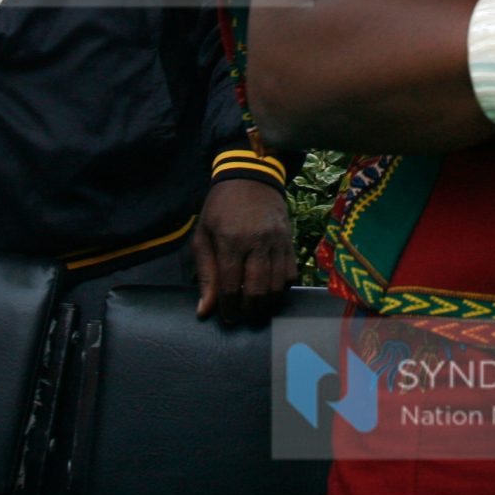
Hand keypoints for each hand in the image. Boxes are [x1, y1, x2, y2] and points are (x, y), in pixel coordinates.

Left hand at [191, 176, 294, 323]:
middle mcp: (257, 242)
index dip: (228, 308)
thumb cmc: (220, 208)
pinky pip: (291, 274)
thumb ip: (205, 273)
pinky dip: (282, 289)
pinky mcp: (290, 241)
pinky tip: (270, 290)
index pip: (231, 286)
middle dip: (248, 310)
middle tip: (241, 315)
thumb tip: (205, 310)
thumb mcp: (203, 235)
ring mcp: (277, 241)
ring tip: (254, 306)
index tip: (226, 317)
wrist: (250, 177)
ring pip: (277, 286)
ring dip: (266, 303)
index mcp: (230, 240)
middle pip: (257, 291)